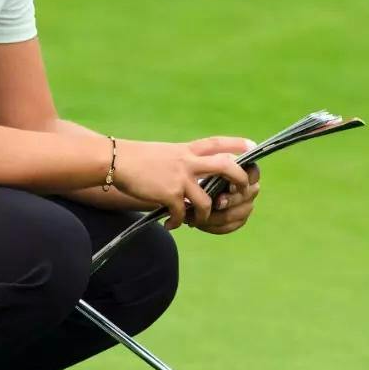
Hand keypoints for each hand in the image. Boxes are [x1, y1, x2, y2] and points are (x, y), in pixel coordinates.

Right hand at [112, 136, 253, 228]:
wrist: (115, 161)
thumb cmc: (138, 159)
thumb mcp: (166, 152)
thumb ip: (184, 161)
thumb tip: (198, 174)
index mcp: (188, 150)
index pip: (218, 143)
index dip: (238, 144)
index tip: (253, 147)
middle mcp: (188, 161)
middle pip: (226, 167)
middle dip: (239, 181)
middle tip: (239, 193)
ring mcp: (180, 177)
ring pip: (207, 201)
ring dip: (204, 216)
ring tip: (195, 221)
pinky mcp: (168, 193)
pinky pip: (182, 214)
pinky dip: (178, 223)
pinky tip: (170, 226)